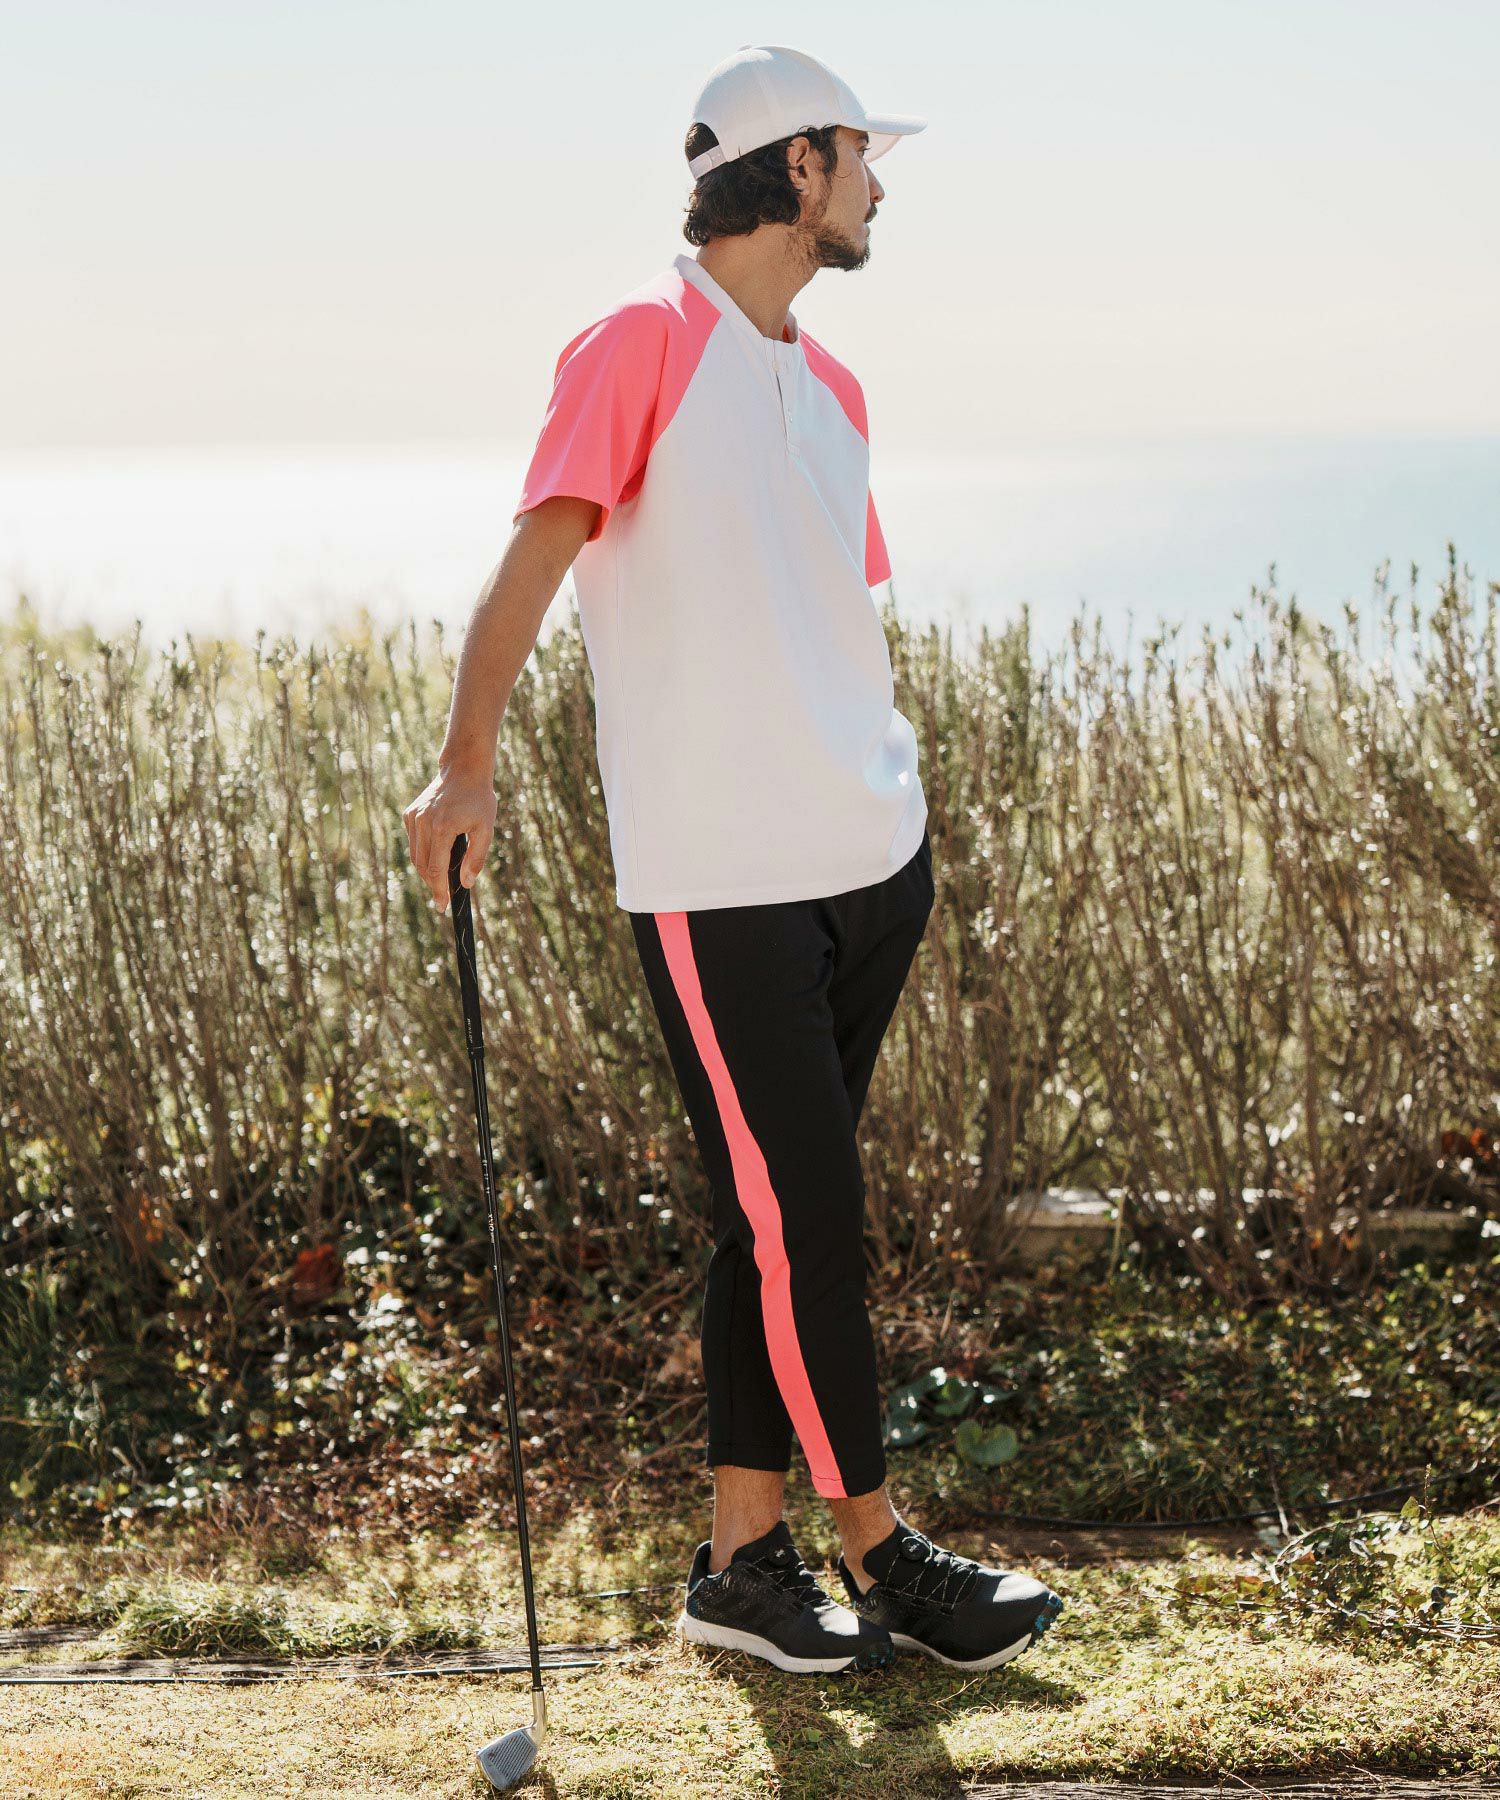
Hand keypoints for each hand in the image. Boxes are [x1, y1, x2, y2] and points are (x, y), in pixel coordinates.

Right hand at [402, 764, 497, 912]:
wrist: (464, 770)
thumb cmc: (479, 799)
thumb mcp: (486, 829)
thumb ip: (476, 858)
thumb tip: (465, 883)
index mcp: (441, 828)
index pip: (436, 870)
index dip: (439, 891)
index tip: (442, 907)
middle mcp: (422, 823)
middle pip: (422, 866)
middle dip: (433, 884)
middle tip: (443, 898)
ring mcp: (413, 817)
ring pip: (415, 856)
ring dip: (427, 871)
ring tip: (441, 880)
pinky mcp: (410, 814)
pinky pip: (414, 842)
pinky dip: (423, 853)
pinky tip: (436, 853)